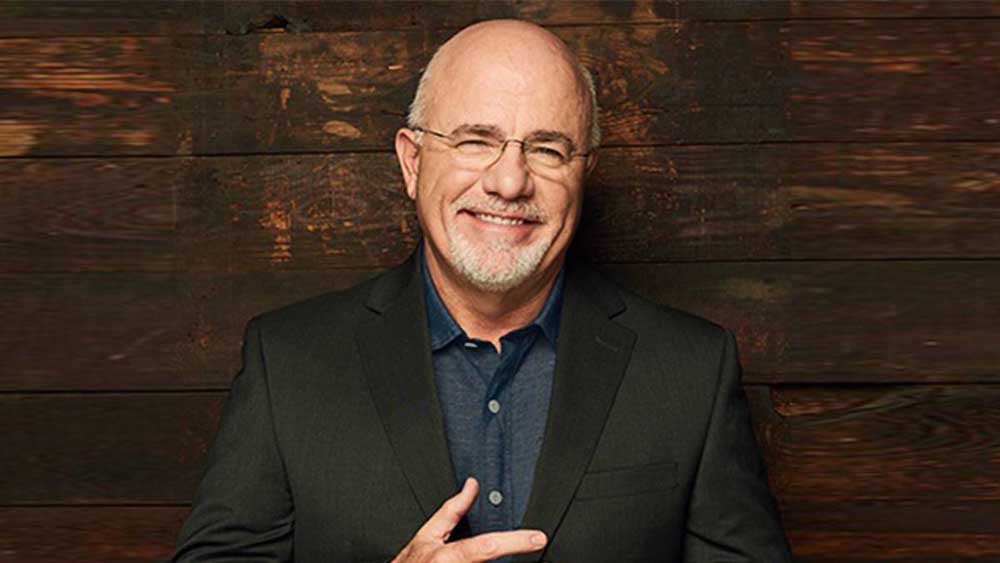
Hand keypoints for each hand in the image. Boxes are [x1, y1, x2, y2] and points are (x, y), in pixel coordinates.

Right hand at [391, 477, 547, 561]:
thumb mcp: (428, 535)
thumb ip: (452, 511)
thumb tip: (471, 486)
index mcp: (447, 557)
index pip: (485, 546)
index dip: (514, 542)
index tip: (537, 538)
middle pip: (488, 562)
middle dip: (509, 548)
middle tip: (530, 544)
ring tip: (492, 550)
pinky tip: (483, 562)